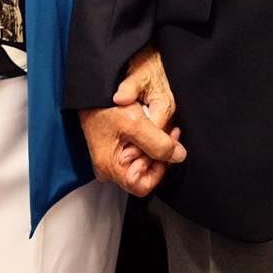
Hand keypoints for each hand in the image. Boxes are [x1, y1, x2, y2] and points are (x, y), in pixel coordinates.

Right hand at [78, 45, 185, 196]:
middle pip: (143, 173)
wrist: (93, 88)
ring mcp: (109, 157)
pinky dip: (146, 140)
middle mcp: (107, 166)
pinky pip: (135, 150)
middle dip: (159, 154)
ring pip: (141, 160)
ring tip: (159, 127)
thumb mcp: (136, 123)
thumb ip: (159, 144)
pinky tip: (150, 126)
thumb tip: (178, 156)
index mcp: (109, 166)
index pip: (143, 184)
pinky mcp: (112, 147)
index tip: (168, 147)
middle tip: (169, 134)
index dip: (159, 168)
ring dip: (154, 145)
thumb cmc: (105, 104)